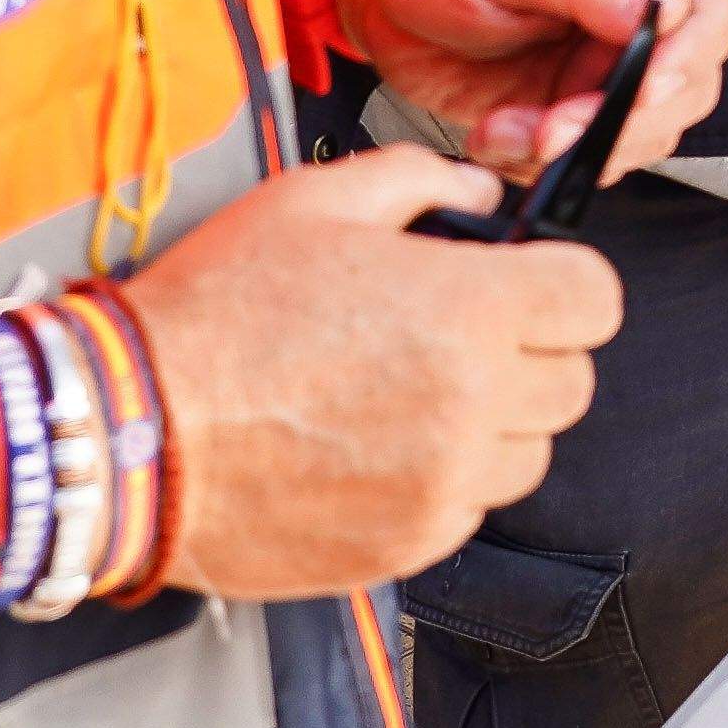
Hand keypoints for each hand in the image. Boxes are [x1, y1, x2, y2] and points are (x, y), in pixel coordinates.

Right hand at [122, 145, 620, 598]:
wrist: (131, 432)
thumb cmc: (212, 315)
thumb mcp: (313, 200)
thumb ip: (419, 180)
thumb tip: (480, 196)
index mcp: (468, 311)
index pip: (596, 300)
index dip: (564, 283)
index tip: (530, 284)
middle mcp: (473, 405)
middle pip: (573, 382)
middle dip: (529, 350)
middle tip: (455, 334)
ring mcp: (444, 486)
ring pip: (527, 453)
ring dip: (491, 422)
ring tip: (405, 394)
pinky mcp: (408, 546)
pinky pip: (469, 508)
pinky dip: (441, 480)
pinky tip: (371, 446)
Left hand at [340, 0, 727, 178]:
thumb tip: (667, 7)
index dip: (702, 46)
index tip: (650, 82)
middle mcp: (637, 7)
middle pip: (691, 81)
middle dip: (627, 117)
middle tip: (559, 126)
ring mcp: (603, 62)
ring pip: (642, 131)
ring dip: (579, 147)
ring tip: (511, 129)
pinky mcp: (565, 106)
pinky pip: (581, 155)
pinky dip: (537, 161)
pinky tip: (494, 133)